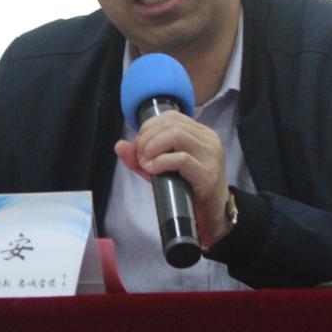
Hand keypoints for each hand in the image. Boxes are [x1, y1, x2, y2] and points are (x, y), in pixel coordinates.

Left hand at [114, 110, 232, 246]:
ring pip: (176, 135)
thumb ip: (140, 156)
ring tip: (146, 164)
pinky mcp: (208, 174)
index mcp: (200, 133)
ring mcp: (211, 155)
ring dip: (152, 148)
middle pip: (170, 124)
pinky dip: (161, 162)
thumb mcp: (160, 168)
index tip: (139, 147)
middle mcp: (208, 139)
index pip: (170, 116)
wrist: (211, 215)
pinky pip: (181, 159)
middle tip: (140, 158)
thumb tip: (120, 145)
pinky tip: (152, 170)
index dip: (149, 127)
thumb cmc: (187, 189)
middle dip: (147, 138)